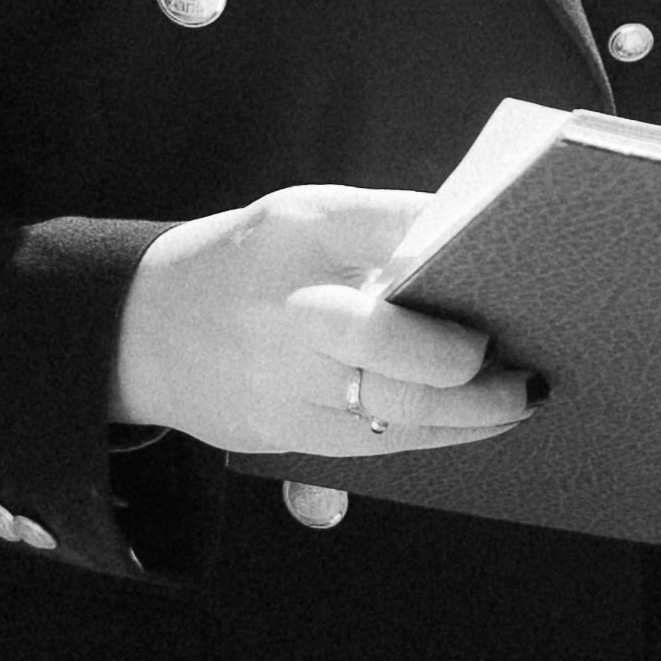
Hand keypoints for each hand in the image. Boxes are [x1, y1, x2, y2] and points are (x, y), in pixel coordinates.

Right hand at [110, 184, 531, 459]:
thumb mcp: (305, 220)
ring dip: (472, 409)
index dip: (454, 240)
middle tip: (510, 354)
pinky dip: (438, 434)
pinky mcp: (281, 429)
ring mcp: (281, 375)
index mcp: (299, 229)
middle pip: (386, 335)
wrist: (141, 326)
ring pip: (394, 405)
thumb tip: (484, 252)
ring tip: (519, 395)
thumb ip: (383, 232)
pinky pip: (376, 440)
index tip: (505, 254)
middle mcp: (287, 303)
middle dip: (460, 355)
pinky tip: (478, 422)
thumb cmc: (255, 263)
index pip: (390, 224)